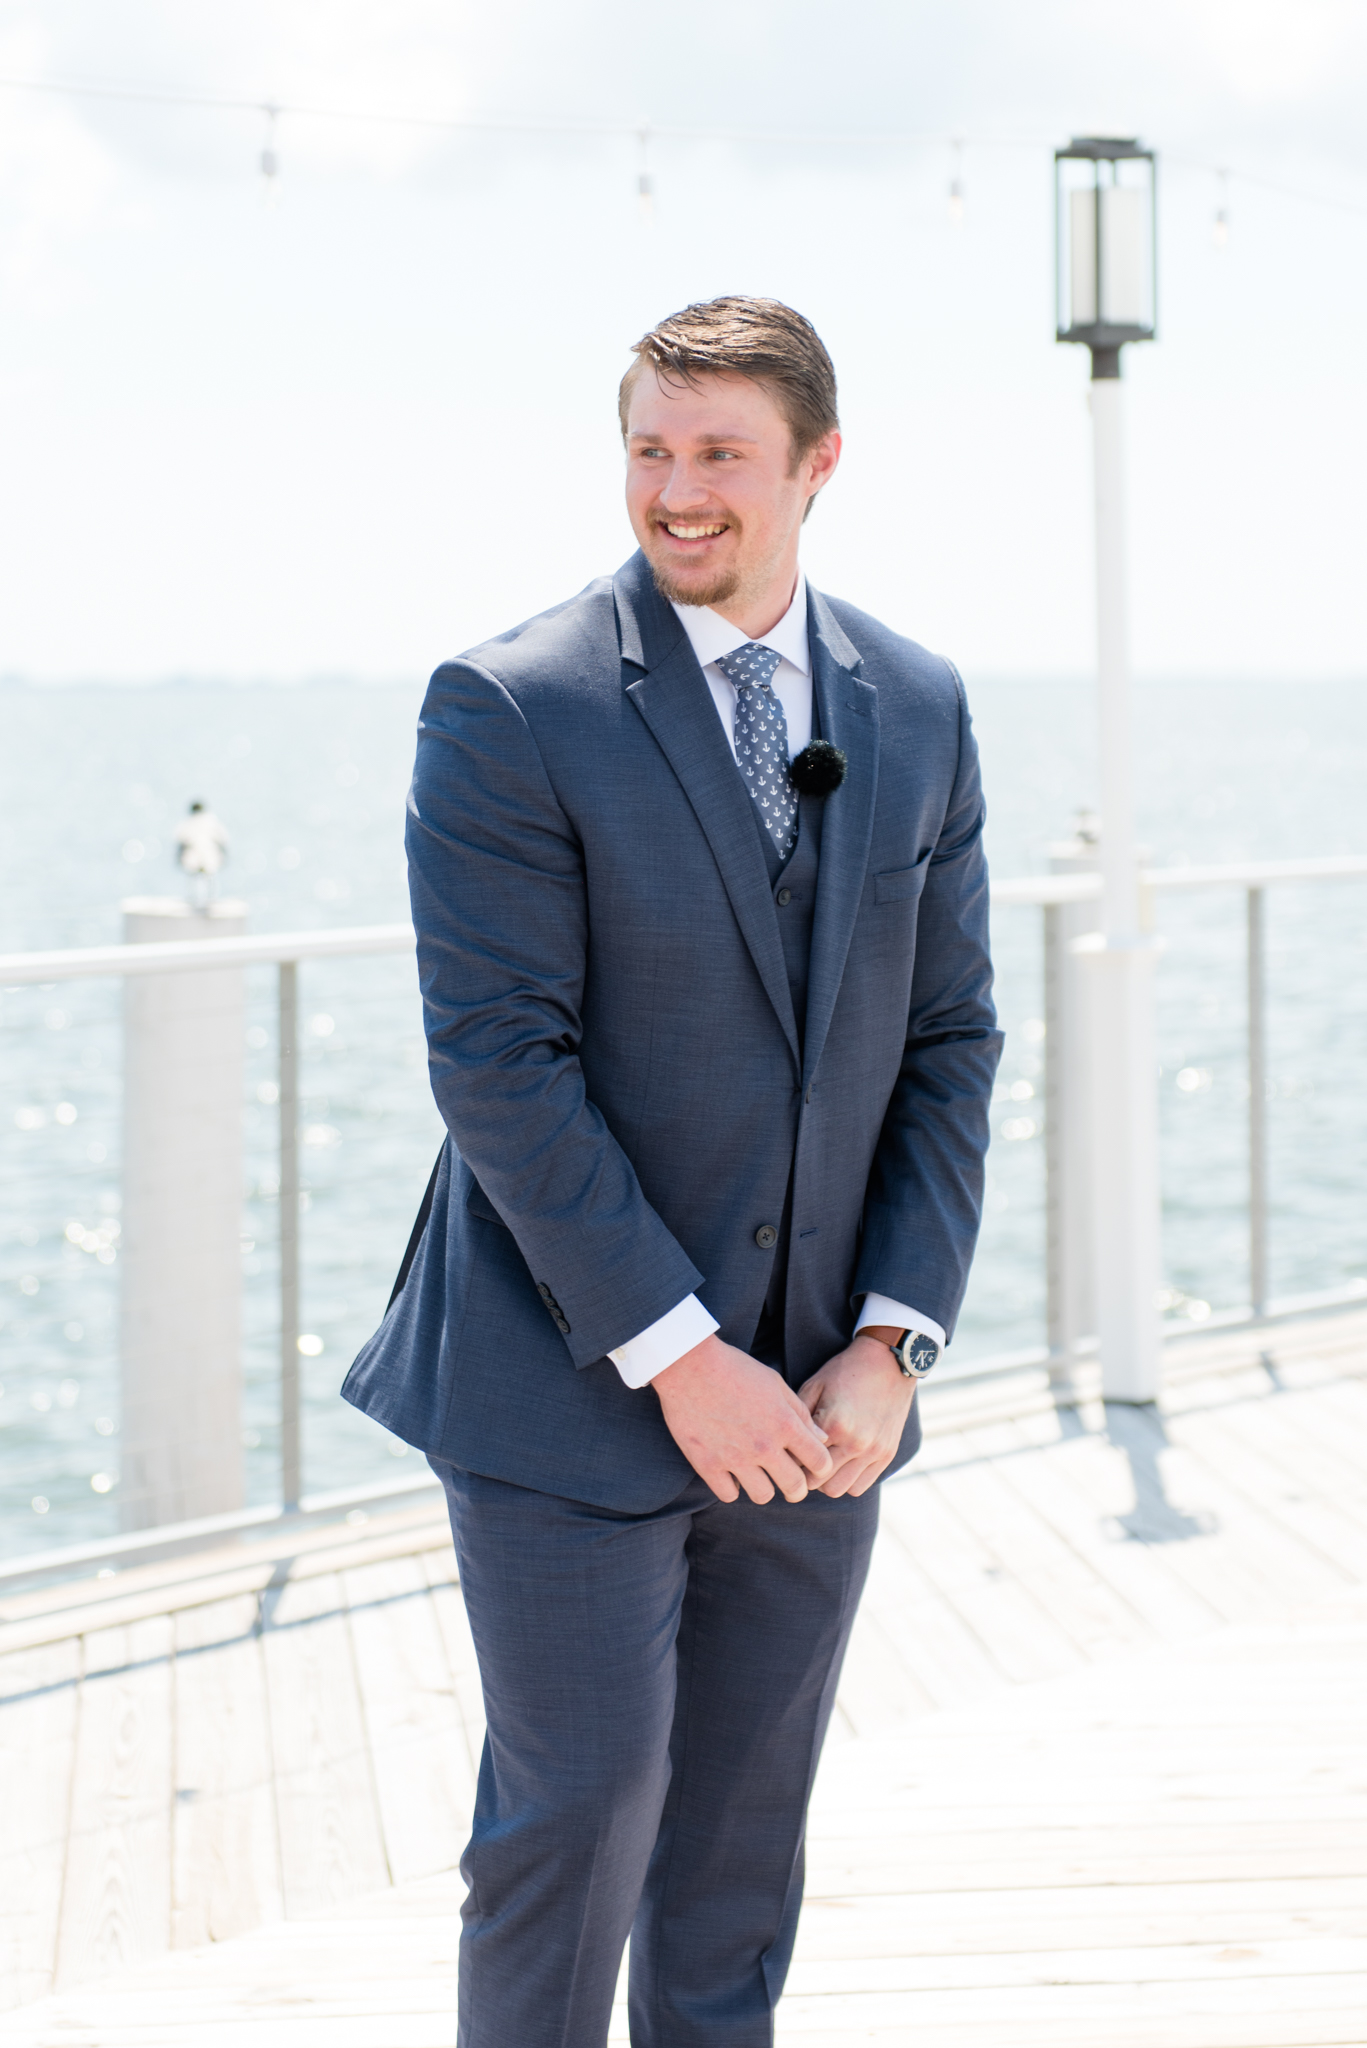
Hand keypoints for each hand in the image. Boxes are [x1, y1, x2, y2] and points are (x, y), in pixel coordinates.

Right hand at [653, 1334, 834, 1504]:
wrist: (689, 1365)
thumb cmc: (735, 1368)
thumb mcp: (775, 1383)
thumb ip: (800, 1413)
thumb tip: (821, 1438)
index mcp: (784, 1423)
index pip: (820, 1462)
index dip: (821, 1467)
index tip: (812, 1466)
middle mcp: (763, 1445)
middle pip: (795, 1487)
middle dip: (797, 1488)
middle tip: (790, 1484)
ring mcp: (734, 1458)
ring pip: (763, 1496)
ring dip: (764, 1488)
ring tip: (757, 1477)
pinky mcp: (707, 1464)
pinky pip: (728, 1495)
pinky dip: (732, 1487)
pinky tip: (730, 1474)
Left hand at [797, 1329, 914, 1497]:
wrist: (889, 1362)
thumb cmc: (845, 1371)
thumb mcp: (815, 1385)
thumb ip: (799, 1417)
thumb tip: (783, 1445)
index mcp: (832, 1424)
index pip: (800, 1463)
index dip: (790, 1461)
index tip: (786, 1454)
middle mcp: (854, 1442)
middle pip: (817, 1483)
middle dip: (805, 1475)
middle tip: (801, 1461)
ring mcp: (873, 1451)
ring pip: (838, 1490)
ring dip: (826, 1481)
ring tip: (822, 1464)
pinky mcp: (886, 1455)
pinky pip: (860, 1486)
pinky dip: (847, 1481)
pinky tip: (841, 1464)